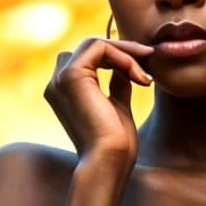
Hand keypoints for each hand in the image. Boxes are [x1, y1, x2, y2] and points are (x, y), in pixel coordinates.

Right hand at [43, 34, 154, 170]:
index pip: (89, 58)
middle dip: (123, 50)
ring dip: (125, 53)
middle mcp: (57, 83)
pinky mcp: (71, 75)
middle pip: (90, 47)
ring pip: (95, 43)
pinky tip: (138, 77)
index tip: (144, 69)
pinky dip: (123, 57)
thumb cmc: (115, 145)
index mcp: (64, 92)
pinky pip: (100, 47)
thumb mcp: (118, 108)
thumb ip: (117, 86)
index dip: (117, 57)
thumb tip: (125, 69)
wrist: (109, 162)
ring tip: (145, 74)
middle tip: (149, 59)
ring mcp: (60, 78)